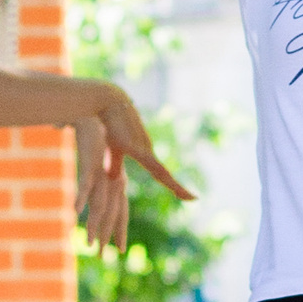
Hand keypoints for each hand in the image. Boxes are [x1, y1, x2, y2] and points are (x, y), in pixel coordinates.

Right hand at [74, 117, 130, 251]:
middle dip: (108, 235)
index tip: (118, 249)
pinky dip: (81, 197)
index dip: (119, 229)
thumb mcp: (95, 158)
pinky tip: (76, 211)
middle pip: (112, 212)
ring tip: (90, 244)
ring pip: (99, 204)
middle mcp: (112, 178)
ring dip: (94, 224)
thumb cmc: (95, 132)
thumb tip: (88, 184)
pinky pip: (86, 183)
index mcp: (115, 178)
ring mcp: (102, 171)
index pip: (120, 209)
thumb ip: (91, 173)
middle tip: (104, 256)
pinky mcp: (91, 161)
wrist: (95, 110)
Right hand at [86, 84, 196, 203]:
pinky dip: (165, 178)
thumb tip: (114, 178)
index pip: (159, 172)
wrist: (109, 102)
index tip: (182, 192)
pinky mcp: (139, 149)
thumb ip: (115, 164)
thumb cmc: (110, 123)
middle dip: (178, 187)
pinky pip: (155, 167)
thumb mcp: (113, 148)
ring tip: (191, 197)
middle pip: (164, 174)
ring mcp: (145, 150)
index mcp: (143, 153)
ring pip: (163, 173)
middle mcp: (148, 151)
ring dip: (176, 186)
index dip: (170, 183)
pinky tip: (172, 184)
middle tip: (193, 199)